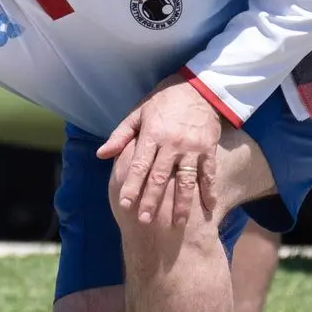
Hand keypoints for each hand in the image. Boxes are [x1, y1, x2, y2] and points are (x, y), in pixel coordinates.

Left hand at [97, 75, 222, 224]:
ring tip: (177, 223)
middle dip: (152, 200)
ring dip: (182, 203)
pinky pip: (209, 173)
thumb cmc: (163, 101)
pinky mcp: (209, 148)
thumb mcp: (138, 113)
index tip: (125, 204)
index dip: (132, 185)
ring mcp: (192, 147)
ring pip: (186, 179)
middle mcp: (172, 143)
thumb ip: (121, 136)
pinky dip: (210, 191)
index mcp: (152, 134)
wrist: (198, 87)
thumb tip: (101, 154)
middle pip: (160, 176)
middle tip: (145, 220)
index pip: (139, 165)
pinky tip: (208, 208)